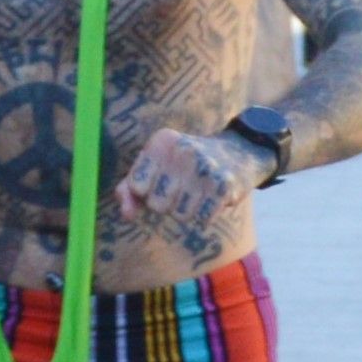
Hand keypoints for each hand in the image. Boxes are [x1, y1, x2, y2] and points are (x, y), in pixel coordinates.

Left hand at [111, 124, 253, 231]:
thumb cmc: (183, 166)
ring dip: (186, 211)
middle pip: (157, 205)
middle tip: (181, 188)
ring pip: (180, 215)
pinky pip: (202, 220)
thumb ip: (129, 189)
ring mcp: (206, 167)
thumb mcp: (154, 167)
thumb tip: (126, 215)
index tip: (158, 182)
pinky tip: (210, 199)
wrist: (236, 154)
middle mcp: (183, 151)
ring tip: (196, 193)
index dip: (145, 192)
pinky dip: (205, 216)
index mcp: (161, 142)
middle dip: (166, 204)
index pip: (136, 186)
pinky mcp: (225, 186)